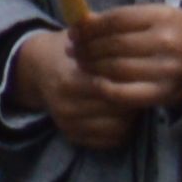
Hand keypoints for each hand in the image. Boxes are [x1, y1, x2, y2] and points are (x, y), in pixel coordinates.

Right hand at [7, 28, 138, 152]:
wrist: (39, 68)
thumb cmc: (69, 51)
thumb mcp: (82, 40)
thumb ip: (105, 44)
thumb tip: (135, 46)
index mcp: (68, 81)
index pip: (109, 89)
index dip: (128, 83)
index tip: (140, 76)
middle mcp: (66, 107)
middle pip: (115, 111)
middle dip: (132, 100)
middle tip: (142, 90)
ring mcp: (69, 125)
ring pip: (116, 129)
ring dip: (130, 117)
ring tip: (133, 101)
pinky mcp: (73, 137)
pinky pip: (109, 141)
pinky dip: (121, 130)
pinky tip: (122, 115)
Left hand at [68, 2, 181, 118]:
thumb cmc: (177, 32)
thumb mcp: (156, 16)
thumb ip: (123, 19)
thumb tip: (83, 23)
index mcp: (163, 18)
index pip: (115, 21)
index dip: (89, 27)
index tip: (74, 31)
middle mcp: (165, 44)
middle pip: (113, 45)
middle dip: (87, 47)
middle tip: (72, 49)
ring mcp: (166, 71)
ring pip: (117, 69)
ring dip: (92, 66)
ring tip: (80, 63)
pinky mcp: (165, 94)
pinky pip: (127, 94)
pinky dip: (106, 88)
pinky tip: (96, 82)